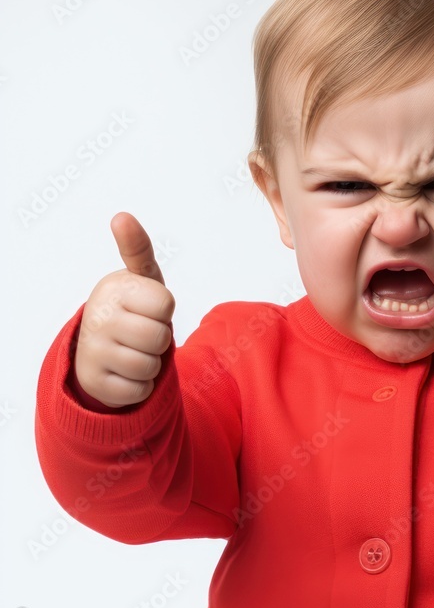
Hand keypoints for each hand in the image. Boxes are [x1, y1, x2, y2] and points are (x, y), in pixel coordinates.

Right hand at [72, 212, 175, 408]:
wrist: (99, 349)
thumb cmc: (131, 309)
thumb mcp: (141, 280)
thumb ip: (138, 249)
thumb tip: (121, 216)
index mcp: (114, 289)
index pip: (166, 305)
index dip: (164, 311)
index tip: (148, 307)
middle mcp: (98, 317)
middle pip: (159, 338)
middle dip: (159, 340)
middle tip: (141, 333)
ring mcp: (93, 351)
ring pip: (150, 366)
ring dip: (151, 364)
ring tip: (133, 351)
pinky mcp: (95, 383)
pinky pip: (139, 390)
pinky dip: (140, 386)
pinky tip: (124, 372)